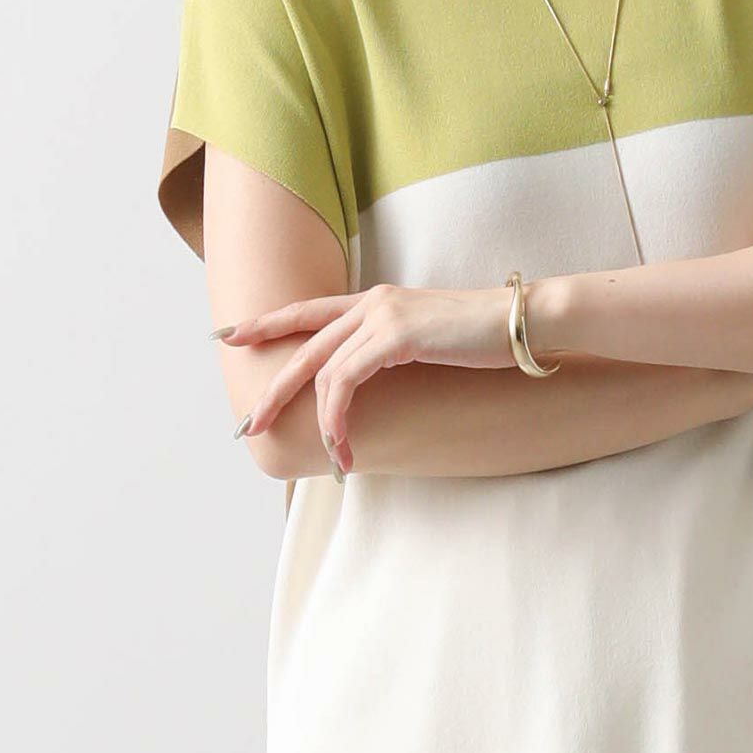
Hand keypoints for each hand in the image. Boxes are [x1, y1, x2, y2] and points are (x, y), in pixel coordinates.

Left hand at [219, 283, 519, 471]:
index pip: (308, 310)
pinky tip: (343, 442)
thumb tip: (372, 380)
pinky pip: (346, 380)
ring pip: (322, 369)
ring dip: (316, 418)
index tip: (229, 335)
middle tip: (250, 423)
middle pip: (302, 343)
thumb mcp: (428, 340)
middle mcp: (372, 301)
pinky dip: (338, 415)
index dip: (266, 321)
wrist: (522, 322)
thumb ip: (394, 350)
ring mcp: (382, 314)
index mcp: (376, 299)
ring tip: (323, 453)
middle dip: (272, 386)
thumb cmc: (484, 338)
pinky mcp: (395, 334)